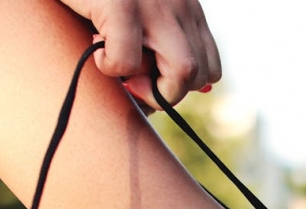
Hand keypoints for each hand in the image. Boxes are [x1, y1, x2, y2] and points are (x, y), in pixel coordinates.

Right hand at [60, 0, 220, 109]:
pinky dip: (111, 67)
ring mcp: (154, 5)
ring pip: (184, 71)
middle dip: (167, 93)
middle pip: (201, 75)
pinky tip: (96, 49)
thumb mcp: (135, 15)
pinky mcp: (120, 4)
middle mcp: (179, 5)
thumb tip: (152, 102)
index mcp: (187, 8)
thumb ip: (152, 47)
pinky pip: (129, 60)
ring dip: (151, 88)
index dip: (182, 87)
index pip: (210, 69)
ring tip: (120, 69)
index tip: (149, 80)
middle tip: (133, 81)